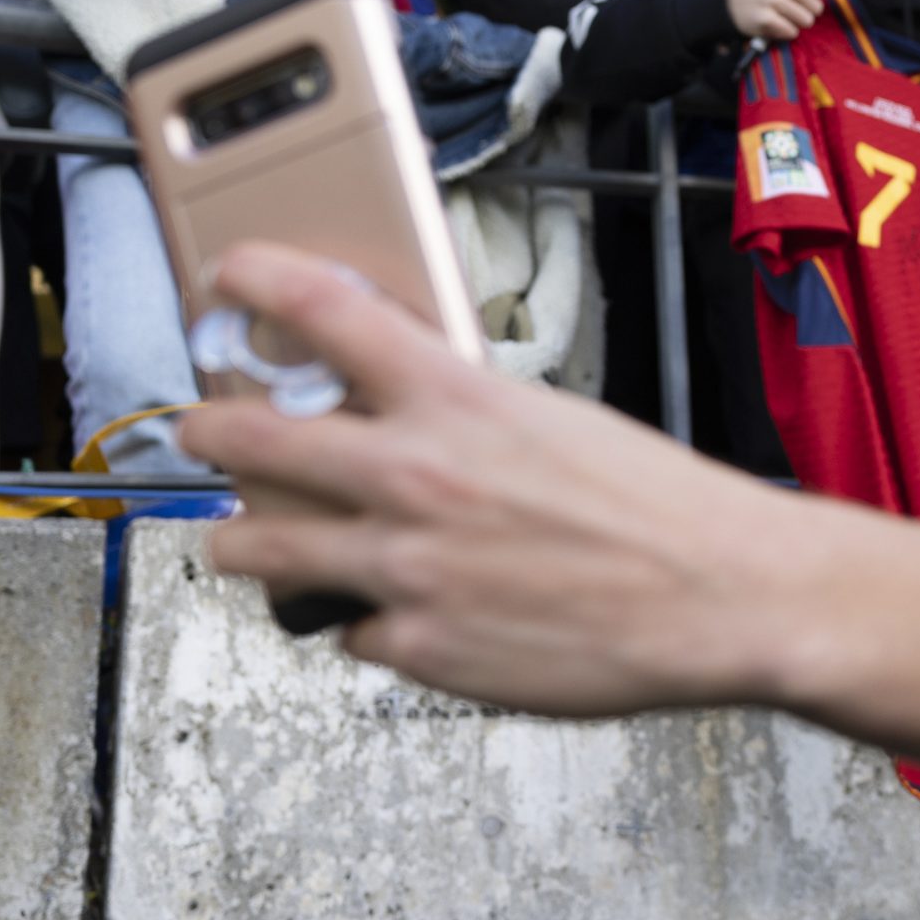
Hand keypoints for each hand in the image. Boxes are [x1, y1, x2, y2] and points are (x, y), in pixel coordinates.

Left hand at [188, 245, 791, 717]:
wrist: (719, 594)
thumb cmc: (660, 506)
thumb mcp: (556, 421)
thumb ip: (467, 416)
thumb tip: (407, 415)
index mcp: (457, 402)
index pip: (325, 311)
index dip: (256, 279)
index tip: (227, 274)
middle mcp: (413, 478)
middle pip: (249, 436)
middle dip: (205, 428)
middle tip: (199, 427)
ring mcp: (403, 567)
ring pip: (260, 546)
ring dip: (242, 538)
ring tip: (243, 539)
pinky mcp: (418, 646)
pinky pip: (349, 627)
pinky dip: (367, 616)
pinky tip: (400, 610)